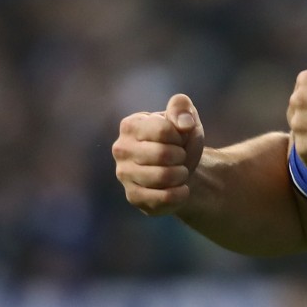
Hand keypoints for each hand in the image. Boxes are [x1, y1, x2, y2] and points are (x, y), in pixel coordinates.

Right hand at [112, 94, 205, 215]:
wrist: (181, 168)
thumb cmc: (180, 139)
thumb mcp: (185, 117)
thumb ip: (182, 108)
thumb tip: (184, 124)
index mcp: (131, 125)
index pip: (163, 130)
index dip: (180, 135)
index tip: (179, 138)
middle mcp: (121, 149)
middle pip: (163, 154)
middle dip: (182, 156)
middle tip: (181, 157)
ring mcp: (124, 174)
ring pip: (163, 177)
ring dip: (181, 174)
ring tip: (180, 171)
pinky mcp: (133, 196)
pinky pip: (163, 198)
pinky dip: (180, 194)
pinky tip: (181, 189)